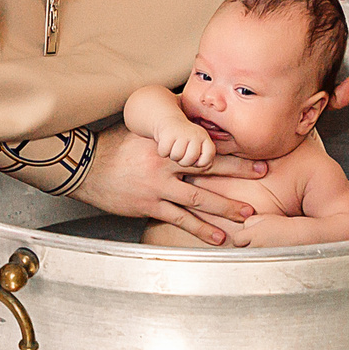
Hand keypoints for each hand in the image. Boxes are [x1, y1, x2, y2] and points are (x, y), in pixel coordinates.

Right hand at [74, 125, 266, 245]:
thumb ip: (166, 126)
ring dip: (225, 207)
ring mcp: (159, 187)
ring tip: (247, 215)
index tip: (251, 145)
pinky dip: (201, 229)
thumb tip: (186, 112)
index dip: (229, 145)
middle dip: (239, 171)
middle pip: (208, 167)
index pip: (203, 142)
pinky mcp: (151, 205)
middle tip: (263, 173)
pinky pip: (181, 219)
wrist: (85, 167)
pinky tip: (219, 237)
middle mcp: (166, 164)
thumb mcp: (141, 129)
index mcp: (166, 143)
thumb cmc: (113, 146)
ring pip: (199, 198)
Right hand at [152, 122, 216, 171]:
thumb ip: (202, 156)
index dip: (200, 162)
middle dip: (182, 162)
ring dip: (172, 156)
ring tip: (173, 149)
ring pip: (176, 156)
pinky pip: (164, 152)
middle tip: (180, 154)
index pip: (208, 156)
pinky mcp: (168, 133)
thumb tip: (201, 166)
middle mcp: (195, 134)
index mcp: (204, 137)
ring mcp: (182, 133)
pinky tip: (166, 145)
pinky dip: (163, 152)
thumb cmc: (184, 140)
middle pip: (190, 159)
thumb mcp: (196, 146)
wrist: (169, 121)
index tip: (194, 159)